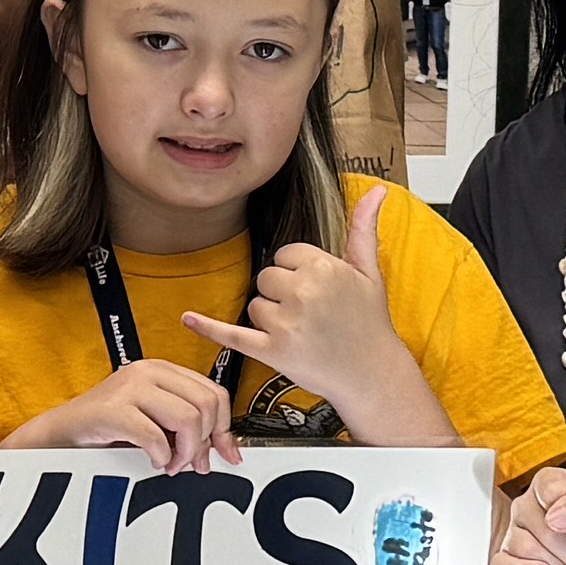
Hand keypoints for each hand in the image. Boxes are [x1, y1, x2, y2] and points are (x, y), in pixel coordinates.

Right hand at [10, 358, 237, 468]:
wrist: (60, 433)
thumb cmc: (106, 429)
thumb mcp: (154, 421)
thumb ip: (185, 426)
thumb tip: (222, 449)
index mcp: (162, 370)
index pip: (214, 392)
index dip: (224, 427)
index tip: (223, 453)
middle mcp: (148, 372)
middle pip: (206, 404)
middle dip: (206, 441)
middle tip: (192, 463)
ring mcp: (129, 387)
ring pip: (187, 418)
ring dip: (184, 452)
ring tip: (170, 464)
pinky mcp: (113, 410)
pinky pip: (155, 436)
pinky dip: (160, 456)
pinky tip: (152, 461)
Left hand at [185, 182, 411, 428]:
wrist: (372, 374)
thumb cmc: (370, 322)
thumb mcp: (370, 272)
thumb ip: (364, 228)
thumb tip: (377, 190)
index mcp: (323, 267)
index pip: (285, 255)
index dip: (297, 273)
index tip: (315, 291)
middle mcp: (303, 292)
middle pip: (267, 278)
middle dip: (282, 294)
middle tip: (310, 314)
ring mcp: (286, 323)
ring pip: (256, 306)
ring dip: (271, 319)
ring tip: (303, 332)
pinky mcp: (273, 352)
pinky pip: (233, 335)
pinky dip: (209, 328)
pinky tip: (188, 319)